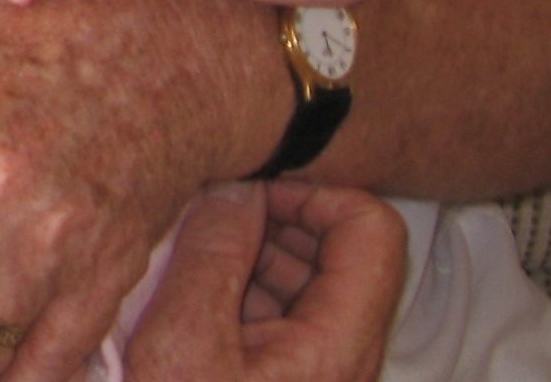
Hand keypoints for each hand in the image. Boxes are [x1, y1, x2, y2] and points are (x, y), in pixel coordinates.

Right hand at [126, 181, 405, 381]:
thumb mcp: (181, 341)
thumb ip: (211, 253)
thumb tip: (232, 187)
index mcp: (338, 346)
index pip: (371, 229)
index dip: (311, 196)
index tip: (245, 195)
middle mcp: (344, 357)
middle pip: (338, 252)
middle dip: (268, 224)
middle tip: (199, 224)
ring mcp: (317, 374)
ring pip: (303, 281)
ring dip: (245, 256)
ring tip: (179, 263)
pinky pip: (275, 315)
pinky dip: (234, 291)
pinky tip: (181, 301)